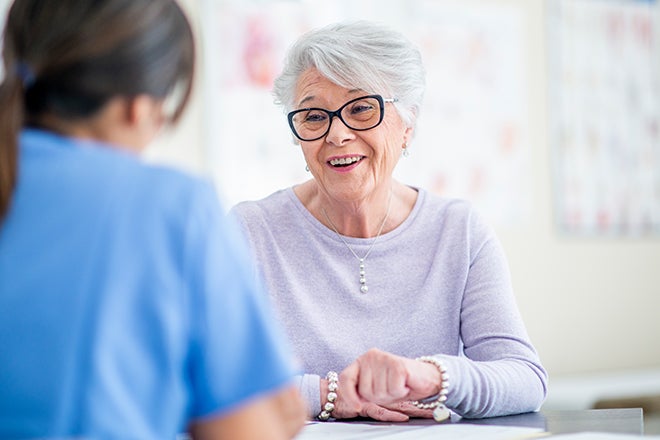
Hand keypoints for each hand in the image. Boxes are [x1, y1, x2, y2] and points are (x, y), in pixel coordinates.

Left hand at [324, 348, 442, 421]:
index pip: (346, 378)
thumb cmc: (400, 383)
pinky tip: (405, 384)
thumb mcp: (376, 388)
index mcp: (362, 360)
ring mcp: (384, 358)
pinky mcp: (398, 364)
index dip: (349, 395)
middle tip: (390, 389)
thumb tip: (354, 401)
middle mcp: (371, 356)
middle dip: (378, 397)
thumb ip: (362, 391)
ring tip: (398, 385)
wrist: (426, 377)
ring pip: (379, 392)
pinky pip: (393, 390)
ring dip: (391, 395)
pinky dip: (401, 392)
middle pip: (364, 391)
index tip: (357, 406)